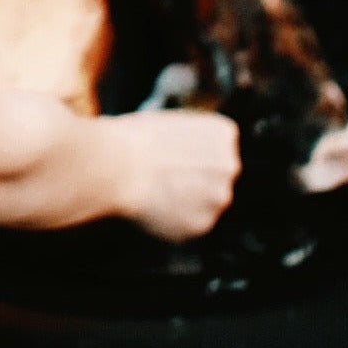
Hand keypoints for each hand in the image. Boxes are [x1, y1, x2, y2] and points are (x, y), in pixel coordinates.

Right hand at [103, 109, 241, 241]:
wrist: (117, 166)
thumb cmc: (134, 139)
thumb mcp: (169, 123)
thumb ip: (192, 138)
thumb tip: (189, 152)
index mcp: (223, 133)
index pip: (220, 145)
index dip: (195, 150)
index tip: (177, 153)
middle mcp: (229, 166)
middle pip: (218, 176)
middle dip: (196, 178)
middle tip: (166, 174)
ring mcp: (218, 198)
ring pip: (205, 202)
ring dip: (188, 200)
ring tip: (157, 190)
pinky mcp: (201, 225)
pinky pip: (190, 223)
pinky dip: (176, 219)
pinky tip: (155, 204)